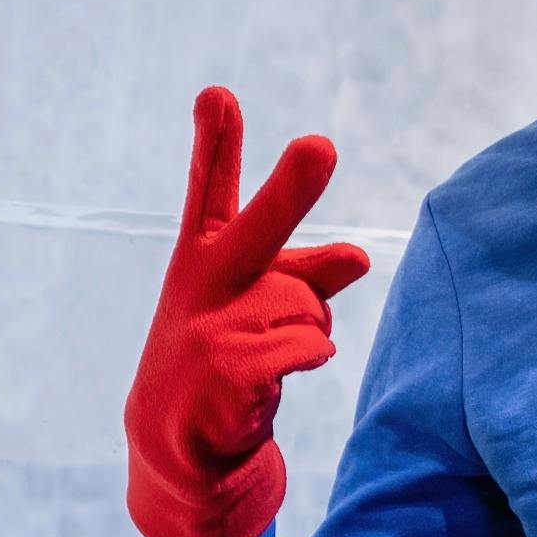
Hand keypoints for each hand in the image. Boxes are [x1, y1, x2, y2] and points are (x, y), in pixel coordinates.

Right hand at [125, 87, 371, 536]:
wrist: (178, 442)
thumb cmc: (224, 351)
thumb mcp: (259, 300)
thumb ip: (308, 270)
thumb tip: (358, 255)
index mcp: (202, 252)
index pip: (209, 189)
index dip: (215, 142)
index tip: (217, 93)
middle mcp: (204, 281)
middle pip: (259, 229)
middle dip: (290, 189)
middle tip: (321, 145)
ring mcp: (213, 325)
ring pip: (309, 305)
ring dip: (307, 329)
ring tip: (267, 355)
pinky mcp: (229, 369)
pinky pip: (309, 345)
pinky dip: (310, 355)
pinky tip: (276, 374)